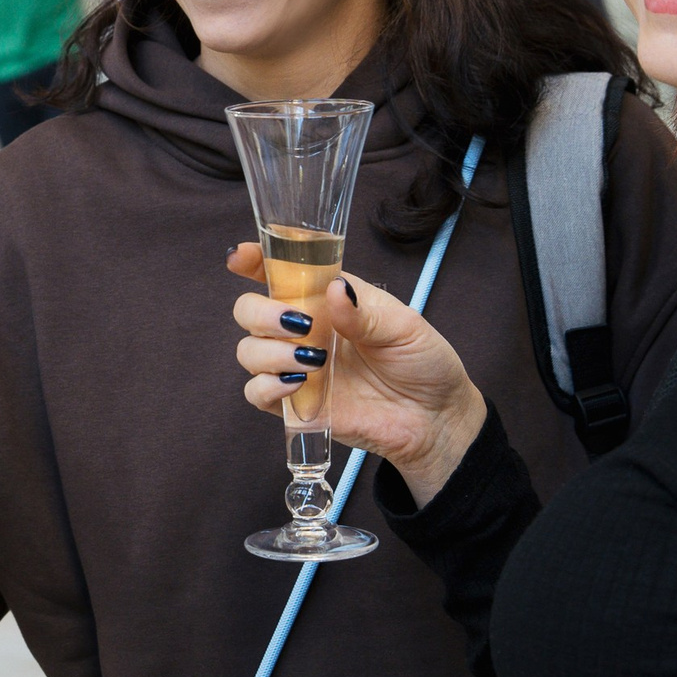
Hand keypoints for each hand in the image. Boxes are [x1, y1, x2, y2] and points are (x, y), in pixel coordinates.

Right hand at [228, 243, 484, 503]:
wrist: (435, 418)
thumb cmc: (423, 362)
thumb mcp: (404, 327)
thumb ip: (364, 312)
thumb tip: (334, 290)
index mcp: (327, 299)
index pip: (280, 271)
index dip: (255, 260)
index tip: (241, 258)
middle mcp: (304, 329)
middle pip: (248, 310)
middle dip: (261, 312)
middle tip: (298, 324)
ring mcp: (296, 367)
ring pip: (248, 351)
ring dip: (270, 352)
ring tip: (313, 360)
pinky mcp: (296, 404)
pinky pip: (256, 393)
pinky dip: (267, 386)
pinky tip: (297, 383)